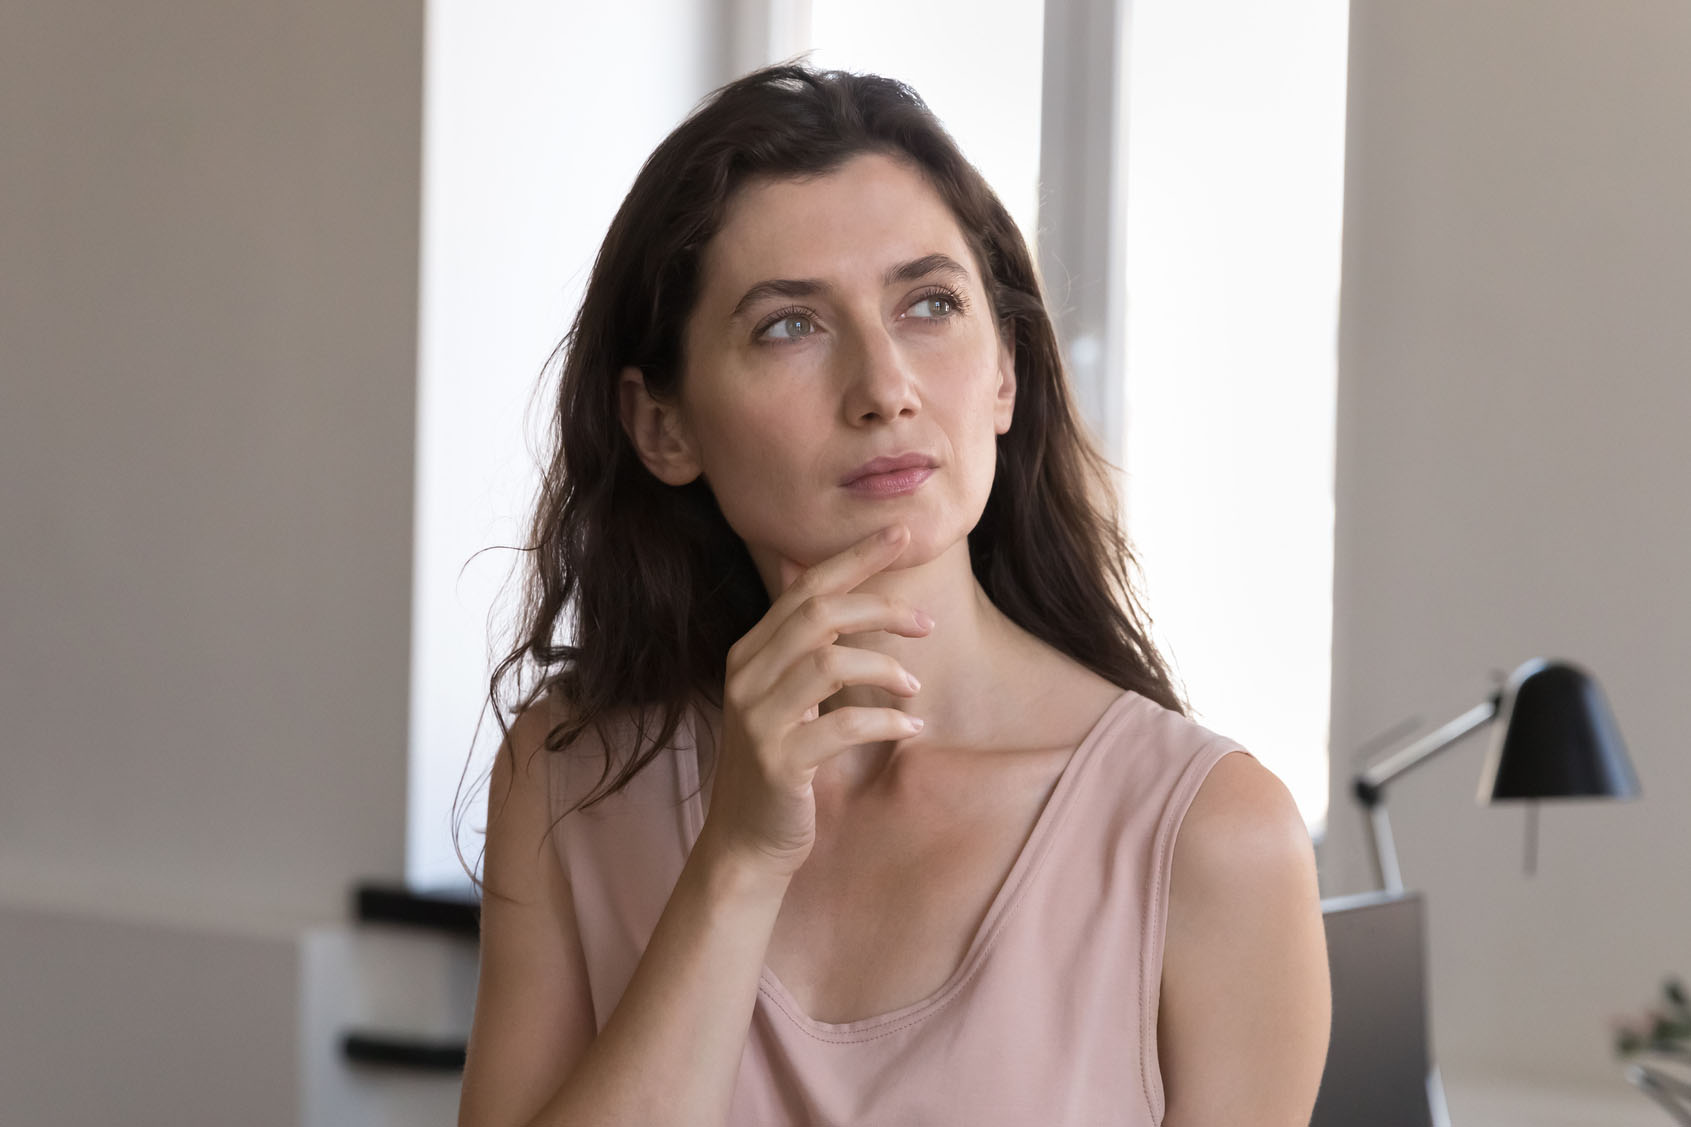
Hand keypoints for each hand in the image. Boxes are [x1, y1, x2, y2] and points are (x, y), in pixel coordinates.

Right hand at [698, 524, 932, 879]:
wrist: (746, 842)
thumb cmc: (778, 762)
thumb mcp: (780, 693)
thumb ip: (795, 639)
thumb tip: (801, 568)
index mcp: (751, 653)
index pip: (805, 588)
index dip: (855, 557)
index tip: (902, 534)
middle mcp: (746, 676)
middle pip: (818, 614)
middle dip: (881, 607)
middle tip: (926, 622)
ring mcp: (759, 719)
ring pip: (830, 662)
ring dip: (885, 668)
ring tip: (913, 687)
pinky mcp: (780, 761)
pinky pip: (843, 725)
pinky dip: (886, 722)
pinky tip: (911, 727)